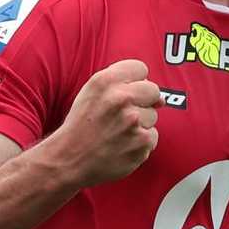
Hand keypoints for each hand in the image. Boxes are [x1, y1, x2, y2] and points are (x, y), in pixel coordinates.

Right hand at [49, 59, 160, 187]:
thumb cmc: (81, 126)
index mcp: (105, 81)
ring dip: (140, 124)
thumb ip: (120, 83)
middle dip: (143, 102)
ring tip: (118, 133)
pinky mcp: (142, 142)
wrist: (68, 159)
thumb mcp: (90, 92)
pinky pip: (152, 137)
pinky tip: (122, 145)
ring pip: (153, 115)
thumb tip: (160, 97)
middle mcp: (120, 98)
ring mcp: (133, 121)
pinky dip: (140, 143)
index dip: (135, 81)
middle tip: (123, 115)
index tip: (126, 92)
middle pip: (153, 90)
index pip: (140, 68)